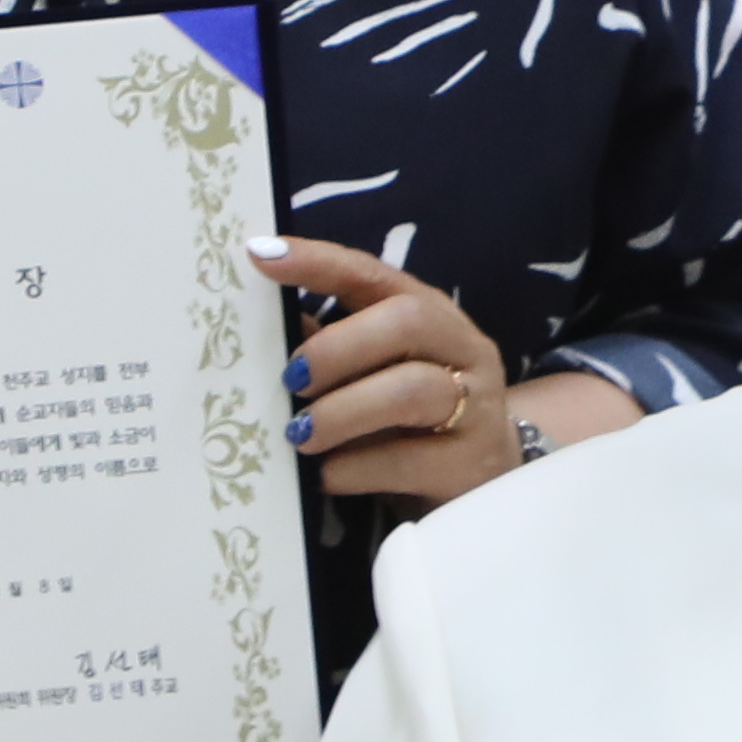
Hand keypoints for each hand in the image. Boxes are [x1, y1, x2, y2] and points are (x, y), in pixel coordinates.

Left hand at [259, 238, 636, 506]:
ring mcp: (476, 406)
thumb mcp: (372, 378)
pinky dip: (356, 467)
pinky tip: (327, 476)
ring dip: (343, 411)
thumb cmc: (411, 424)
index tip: (261, 256)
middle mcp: (460, 349)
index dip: (317, 262)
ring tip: (300, 435)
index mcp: (428, 315)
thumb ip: (327, 352)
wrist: (484, 485)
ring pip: (413, 390)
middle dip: (338, 347)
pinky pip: (410, 459)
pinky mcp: (471, 464)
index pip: (371, 274)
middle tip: (291, 380)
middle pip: (408, 321)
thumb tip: (256, 332)